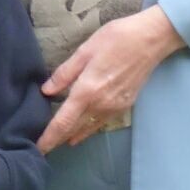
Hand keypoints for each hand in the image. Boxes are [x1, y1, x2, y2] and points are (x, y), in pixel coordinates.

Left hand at [38, 7, 183, 152]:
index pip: (63, 123)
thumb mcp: (85, 51)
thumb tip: (45, 91)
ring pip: (88, 128)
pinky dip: (88, 129)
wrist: (151, 40)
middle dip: (57, 140)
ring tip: (57, 142)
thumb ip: (64, 74)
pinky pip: (101, 123)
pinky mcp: (125, 106)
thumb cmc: (116, 39)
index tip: (38, 149)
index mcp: (87, 91)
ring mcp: (115, 108)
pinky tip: (81, 131)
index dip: (49, 138)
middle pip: (74, 130)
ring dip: (72, 136)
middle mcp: (100, 105)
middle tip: (42, 148)